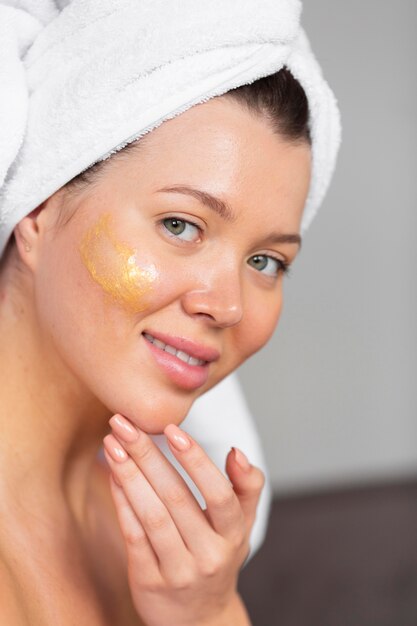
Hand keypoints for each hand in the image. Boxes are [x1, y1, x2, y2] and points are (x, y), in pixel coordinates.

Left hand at [102, 414, 264, 625]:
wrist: (200, 620)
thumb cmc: (219, 556)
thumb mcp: (243, 525)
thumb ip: (247, 486)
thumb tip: (236, 451)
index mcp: (234, 536)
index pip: (220, 494)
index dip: (196, 460)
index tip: (172, 428)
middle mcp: (209, 556)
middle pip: (176, 499)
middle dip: (147, 456)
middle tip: (124, 424)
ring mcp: (178, 573)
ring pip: (152, 517)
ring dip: (129, 476)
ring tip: (112, 444)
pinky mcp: (149, 584)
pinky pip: (133, 538)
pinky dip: (122, 503)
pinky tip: (113, 475)